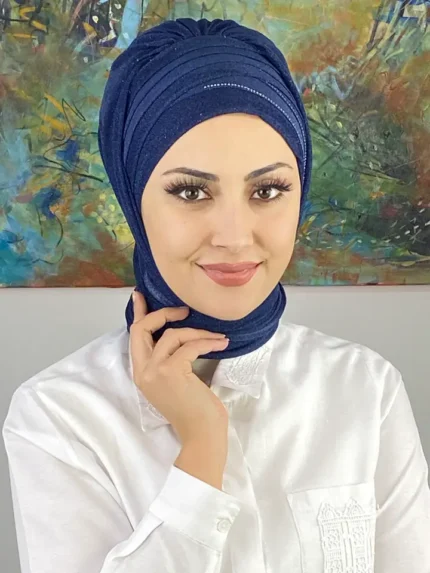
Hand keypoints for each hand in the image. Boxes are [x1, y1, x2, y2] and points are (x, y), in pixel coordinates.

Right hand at [129, 290, 229, 444]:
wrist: (201, 434)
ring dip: (198, 332)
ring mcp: (154, 371)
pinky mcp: (171, 372)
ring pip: (172, 335)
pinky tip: (221, 344)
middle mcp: (143, 371)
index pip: (135, 337)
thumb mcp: (176, 381)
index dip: (139, 313)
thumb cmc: (195, 410)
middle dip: (163, 314)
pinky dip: (208, 342)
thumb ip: (171, 360)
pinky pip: (190, 345)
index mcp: (142, 373)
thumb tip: (182, 336)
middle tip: (184, 310)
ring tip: (217, 337)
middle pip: (142, 329)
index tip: (140, 294)